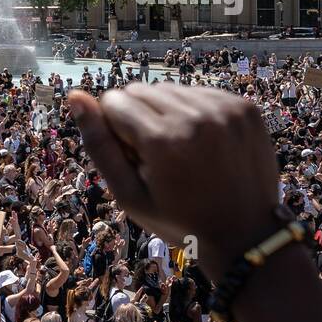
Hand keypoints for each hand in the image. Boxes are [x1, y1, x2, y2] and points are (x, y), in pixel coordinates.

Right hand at [68, 85, 278, 279]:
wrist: (246, 233)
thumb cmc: (177, 219)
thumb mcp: (128, 195)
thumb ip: (98, 145)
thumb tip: (75, 97)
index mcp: (163, 140)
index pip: (114, 102)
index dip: (115, 131)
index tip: (133, 159)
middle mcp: (196, 116)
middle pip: (140, 90)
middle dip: (137, 118)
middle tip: (156, 157)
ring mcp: (225, 109)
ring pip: (168, 89)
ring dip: (164, 113)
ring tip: (181, 150)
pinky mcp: (244, 107)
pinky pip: (199, 92)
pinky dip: (193, 112)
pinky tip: (202, 143)